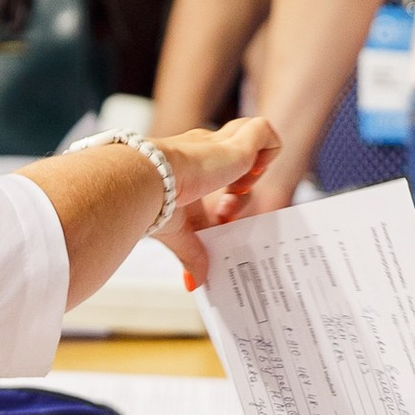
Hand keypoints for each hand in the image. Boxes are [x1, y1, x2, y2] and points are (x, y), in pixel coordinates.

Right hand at [153, 115, 275, 274]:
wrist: (146, 182)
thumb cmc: (150, 202)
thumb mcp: (177, 233)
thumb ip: (191, 254)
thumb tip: (193, 282)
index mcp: (188, 167)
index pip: (219, 175)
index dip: (231, 200)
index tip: (221, 220)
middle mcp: (205, 151)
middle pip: (238, 158)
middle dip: (242, 189)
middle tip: (226, 210)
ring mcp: (222, 145)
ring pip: (252, 137)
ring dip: (257, 164)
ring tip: (240, 187)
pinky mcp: (238, 145)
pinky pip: (265, 131)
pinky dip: (269, 152)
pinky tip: (252, 173)